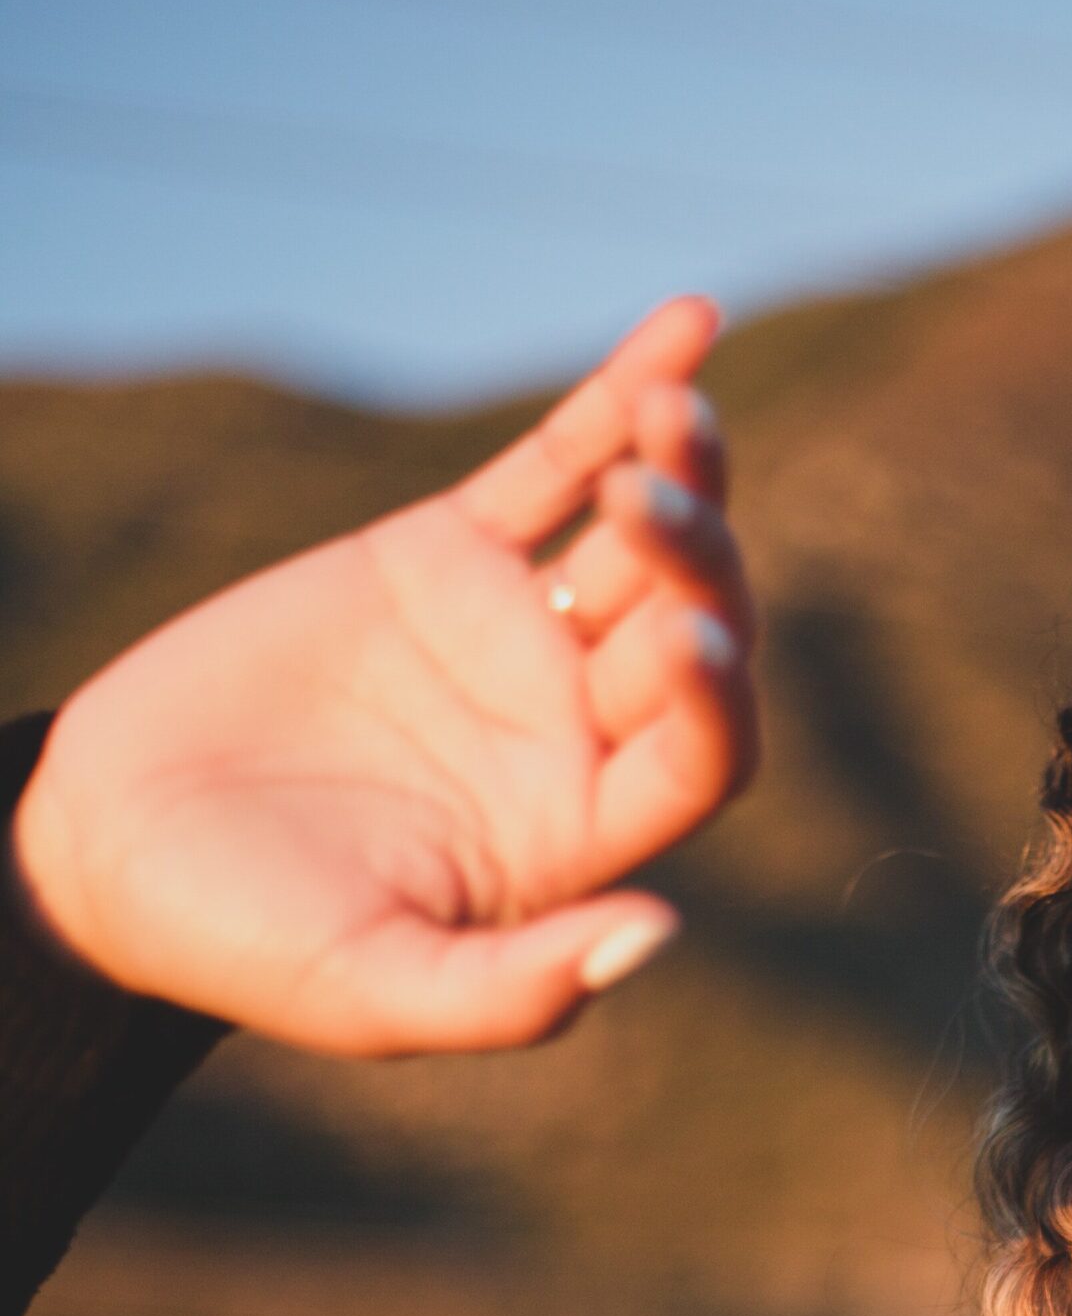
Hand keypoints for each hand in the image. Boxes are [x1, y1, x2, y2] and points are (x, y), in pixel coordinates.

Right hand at [10, 297, 758, 1055]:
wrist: (112, 847)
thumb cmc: (247, 942)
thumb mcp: (374, 990)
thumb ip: (513, 990)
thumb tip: (659, 935)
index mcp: (584, 827)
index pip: (702, 754)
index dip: (715, 698)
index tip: (685, 640)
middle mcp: (576, 727)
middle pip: (687, 628)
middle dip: (695, 562)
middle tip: (650, 507)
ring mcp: (520, 632)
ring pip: (637, 539)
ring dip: (678, 470)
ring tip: (682, 409)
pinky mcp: (447, 556)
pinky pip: (553, 462)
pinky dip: (619, 396)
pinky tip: (692, 324)